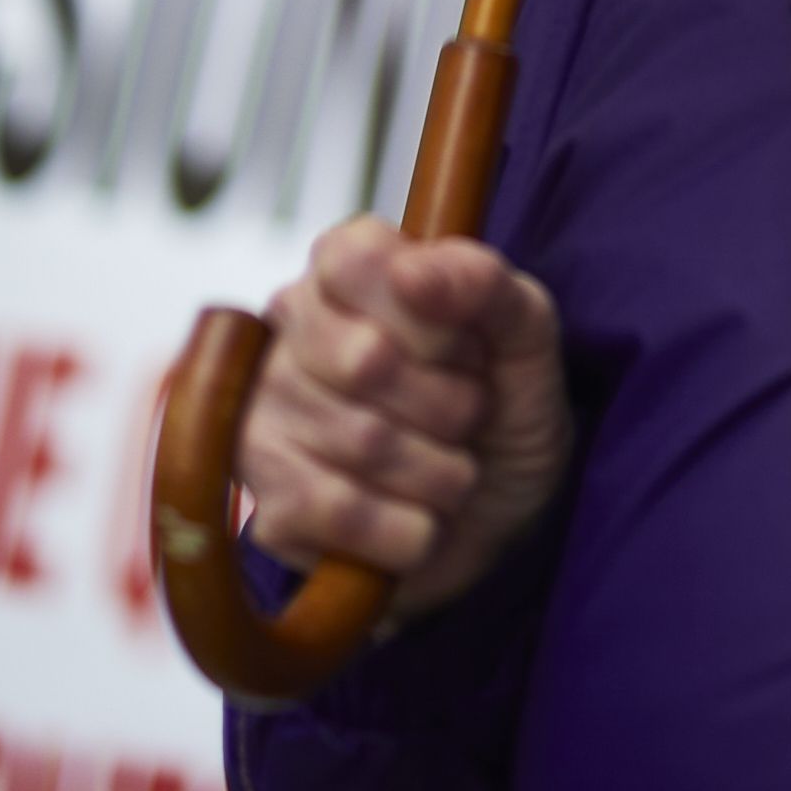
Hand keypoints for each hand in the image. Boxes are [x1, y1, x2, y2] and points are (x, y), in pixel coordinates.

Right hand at [236, 217, 572, 623]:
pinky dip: (411, 528)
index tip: (471, 350)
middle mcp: (287, 334)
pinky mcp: (269, 509)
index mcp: (343, 268)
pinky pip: (342, 514)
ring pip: (362, 441)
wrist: (501, 515)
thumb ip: (482, 284)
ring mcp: (265, 420)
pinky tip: (423, 521)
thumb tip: (411, 271)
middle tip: (469, 416)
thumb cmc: (503, 404)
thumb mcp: (524, 335)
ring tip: (452, 471)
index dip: (435, 319)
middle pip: (366, 359)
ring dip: (443, 472)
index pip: (358, 262)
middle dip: (452, 403)